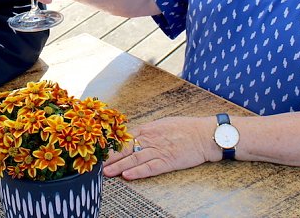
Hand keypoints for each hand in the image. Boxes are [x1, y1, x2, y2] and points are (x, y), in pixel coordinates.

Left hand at [103, 116, 218, 179]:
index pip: (125, 138)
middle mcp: (150, 139)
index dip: (112, 146)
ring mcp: (159, 150)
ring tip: (106, 172)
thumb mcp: (163, 124)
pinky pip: (150, 168)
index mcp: (148, 129)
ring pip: (134, 159)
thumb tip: (135, 137)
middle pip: (125, 149)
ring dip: (118, 166)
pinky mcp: (168, 161)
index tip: (100, 152)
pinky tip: (127, 175)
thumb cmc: (186, 128)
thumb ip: (148, 131)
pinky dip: (137, 172)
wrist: (204, 134)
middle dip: (110, 157)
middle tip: (96, 164)